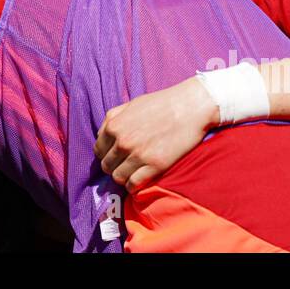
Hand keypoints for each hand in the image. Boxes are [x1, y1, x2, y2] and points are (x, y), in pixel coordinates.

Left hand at [94, 78, 216, 191]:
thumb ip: (113, 118)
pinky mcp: (154, 166)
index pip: (98, 150)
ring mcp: (138, 155)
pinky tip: (141, 179)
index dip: (107, 154)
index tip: (116, 156)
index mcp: (114, 126)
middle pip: (106, 166)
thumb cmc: (161, 103)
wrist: (190, 107)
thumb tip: (103, 134)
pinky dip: (135, 185)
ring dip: (124, 177)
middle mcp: (122, 142)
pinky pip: (133, 184)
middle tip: (126, 164)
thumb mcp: (130, 104)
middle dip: (114, 166)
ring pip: (118, 178)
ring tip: (133, 172)